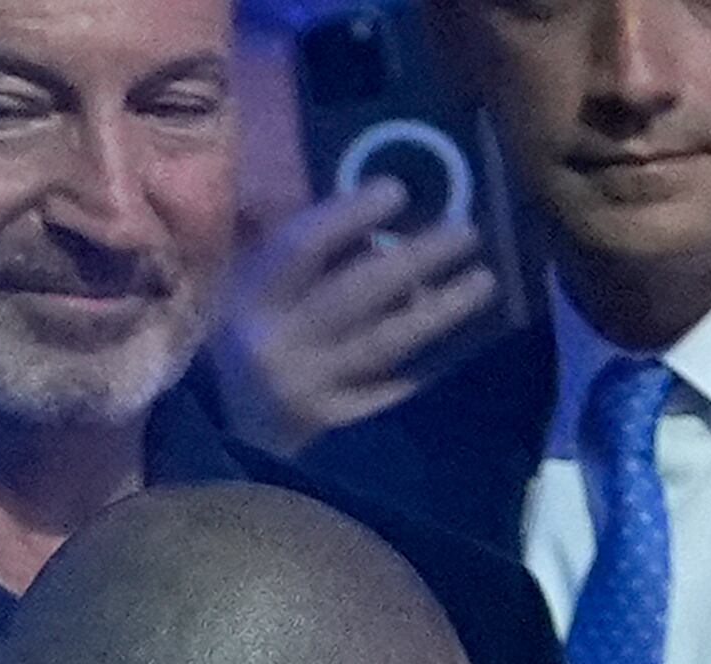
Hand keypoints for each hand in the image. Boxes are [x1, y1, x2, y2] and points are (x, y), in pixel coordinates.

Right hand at [206, 176, 500, 456]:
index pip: (303, 245)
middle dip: (415, 258)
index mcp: (252, 295)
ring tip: (484, 280)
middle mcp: (280, 339)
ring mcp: (311, 384)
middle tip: (466, 230)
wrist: (226, 426)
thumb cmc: (243, 334)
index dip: (350, 213)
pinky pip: (392, 388)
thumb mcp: (246, 284)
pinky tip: (467, 339)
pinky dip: (429, 363)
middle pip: (356, 292)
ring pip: (384, 342)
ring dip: (439, 310)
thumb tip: (359, 205)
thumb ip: (293, 247)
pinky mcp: (335, 423)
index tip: (398, 189)